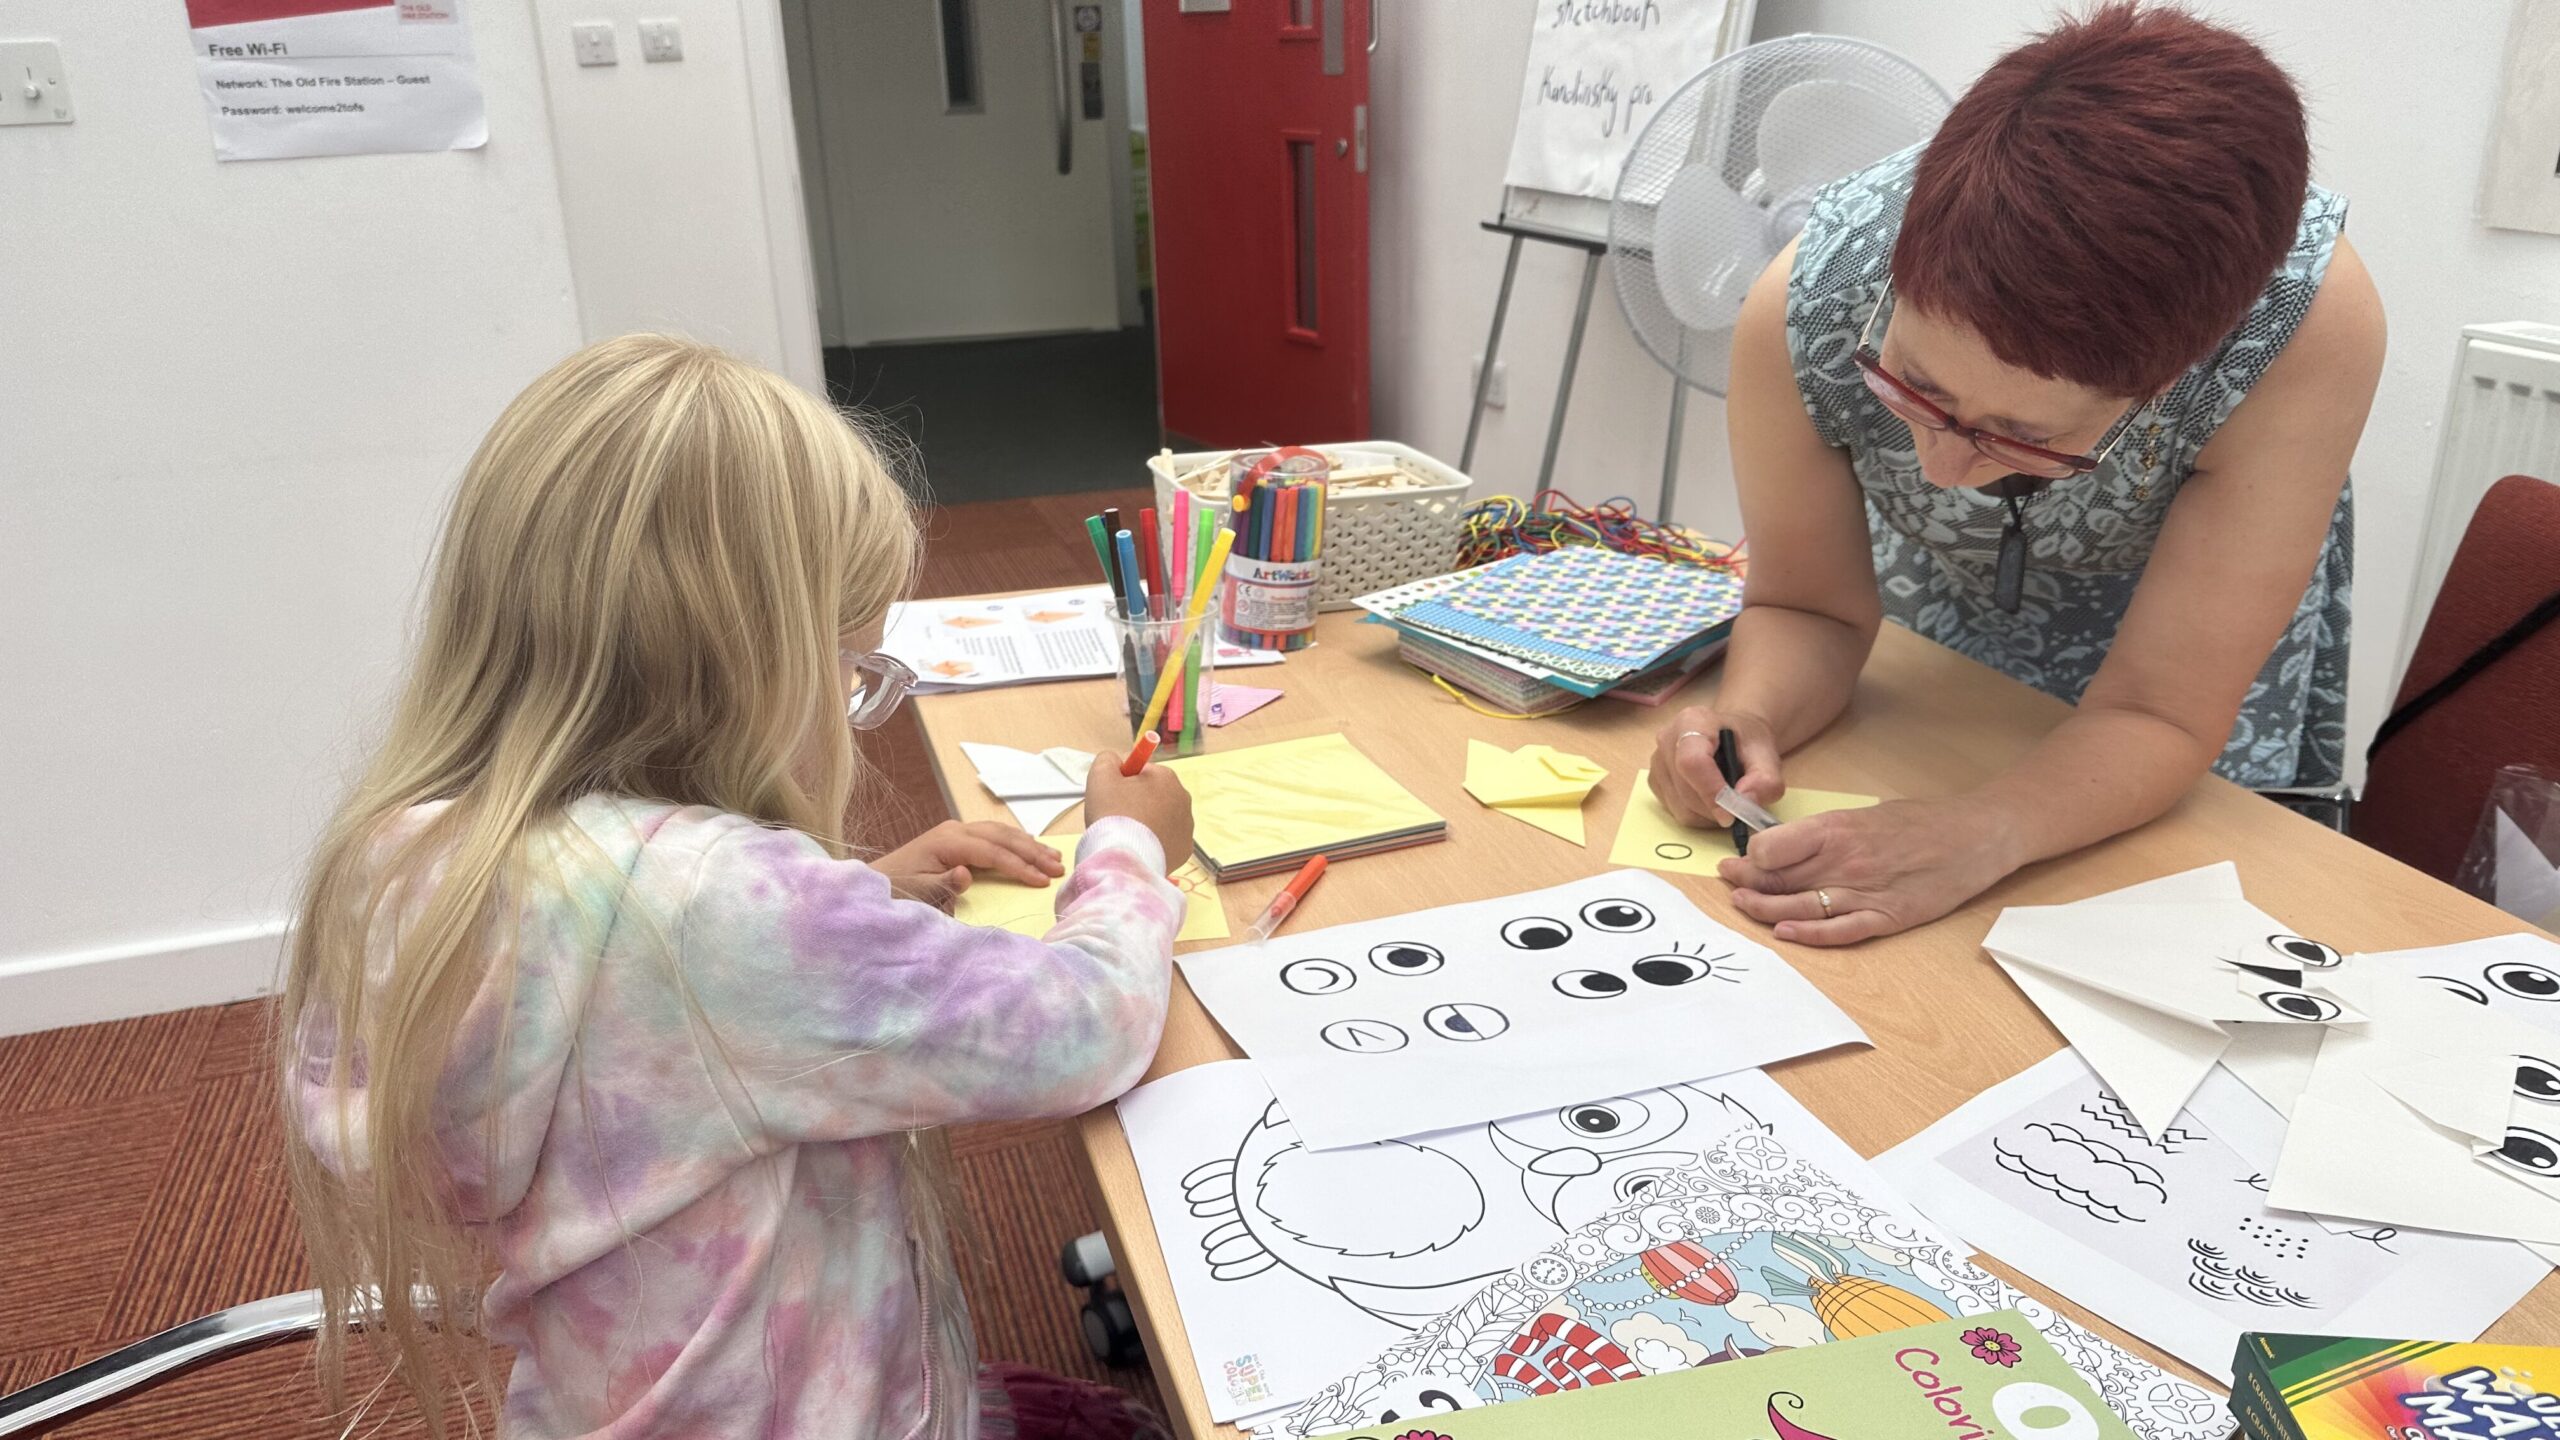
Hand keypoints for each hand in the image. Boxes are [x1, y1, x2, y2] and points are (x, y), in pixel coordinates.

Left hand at [877, 820, 1063, 909]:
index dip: (1019, 866)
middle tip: (1059, 867)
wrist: (878, 882)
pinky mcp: (956, 837)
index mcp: (947, 842)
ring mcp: (955, 831)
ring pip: (1000, 832)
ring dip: (1028, 844)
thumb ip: (943, 885)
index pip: (993, 852)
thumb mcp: (918, 893)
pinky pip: (993, 834)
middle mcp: (954, 830)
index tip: (1042, 881)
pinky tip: (1030, 847)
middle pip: (1002, 837)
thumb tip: (967, 873)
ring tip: (1055, 857)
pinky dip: (1015, 841)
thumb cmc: (897, 890)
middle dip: (1032, 852)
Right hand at [1084, 759, 1193, 871]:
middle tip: (1117, 818)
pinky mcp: (1185, 848)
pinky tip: (1139, 847)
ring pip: (1160, 817)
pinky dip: (1154, 842)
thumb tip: (1116, 760)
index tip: (1112, 798)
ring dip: (1146, 823)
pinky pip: (1166, 839)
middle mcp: (1183, 798)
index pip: (1141, 772)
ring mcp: (1187, 825)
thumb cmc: (1112, 814)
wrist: (1124, 860)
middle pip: (1153, 795)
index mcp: (1166, 777)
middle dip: (1136, 803)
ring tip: (1127, 835)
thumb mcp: (1100, 775)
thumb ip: (1108, 759)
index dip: (1122, 783)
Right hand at [1650, 706, 1783, 826]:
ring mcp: (1657, 761)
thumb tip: (1745, 801)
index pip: (1692, 761)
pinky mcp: (1655, 781)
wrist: (1733, 737)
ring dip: (1708, 815)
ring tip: (1727, 804)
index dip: (1710, 791)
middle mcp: (1667, 738)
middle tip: (1739, 811)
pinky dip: (1697, 815)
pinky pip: (1674, 810)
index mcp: (1693, 721)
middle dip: (1715, 809)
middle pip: (1685, 789)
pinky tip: (1711, 801)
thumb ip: (1766, 780)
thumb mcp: (1768, 756)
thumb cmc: (1747, 742)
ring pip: (1679, 806)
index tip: (1731, 815)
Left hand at [1718, 797, 2018, 945]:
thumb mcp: (1865, 812)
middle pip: (1780, 879)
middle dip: (1746, 883)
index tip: (1741, 858)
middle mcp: (1847, 860)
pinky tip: (1785, 933)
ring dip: (1765, 910)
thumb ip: (1826, 832)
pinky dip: (1810, 934)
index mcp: (1838, 827)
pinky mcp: (1889, 916)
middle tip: (1729, 882)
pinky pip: (1841, 930)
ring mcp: (1867, 891)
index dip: (1751, 856)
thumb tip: (1782, 845)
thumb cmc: (1920, 820)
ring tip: (1742, 905)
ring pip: (1801, 906)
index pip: (1773, 847)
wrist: (1978, 833)